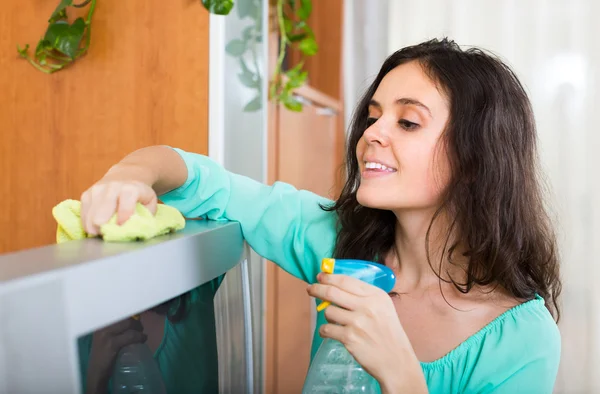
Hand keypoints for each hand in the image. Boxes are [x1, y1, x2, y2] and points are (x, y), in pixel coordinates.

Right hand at [81, 177, 156, 235]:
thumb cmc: (139, 193)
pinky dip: (88, 224)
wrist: (125, 175)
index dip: (123, 223)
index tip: (122, 230)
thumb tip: (137, 229)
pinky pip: (83, 215)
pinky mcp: (86, 195)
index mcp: (130, 189)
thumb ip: (147, 215)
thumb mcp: (150, 201)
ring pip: (90, 218)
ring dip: (96, 229)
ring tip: (104, 231)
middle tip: (110, 235)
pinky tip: (96, 226)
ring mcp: (96, 191)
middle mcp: (111, 188)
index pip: (124, 210)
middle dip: (104, 230)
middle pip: (101, 216)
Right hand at [85, 318, 146, 393]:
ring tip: (142, 334)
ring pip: (129, 324)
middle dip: (135, 321)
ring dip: (138, 329)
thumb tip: (131, 320)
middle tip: (140, 328)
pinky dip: (139, 337)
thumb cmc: (102, 355)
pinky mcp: (112, 343)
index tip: (137, 316)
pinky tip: (143, 339)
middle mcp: (101, 326)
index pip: (117, 312)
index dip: (129, 313)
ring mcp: (106, 334)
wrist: (96, 373)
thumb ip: (114, 329)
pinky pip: (131, 336)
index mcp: (100, 324)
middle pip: (124, 317)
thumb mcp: (105, 338)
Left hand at [307, 273, 426, 393]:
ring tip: (335, 320)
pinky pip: (326, 329)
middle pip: (332, 292)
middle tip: (310, 289)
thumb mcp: (383, 307)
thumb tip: (336, 286)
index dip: (329, 277)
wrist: (396, 361)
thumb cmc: (388, 333)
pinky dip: (325, 331)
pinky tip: (330, 332)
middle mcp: (367, 306)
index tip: (320, 277)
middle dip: (317, 289)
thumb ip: (364, 296)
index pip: (346, 280)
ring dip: (327, 314)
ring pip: (328, 311)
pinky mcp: (349, 338)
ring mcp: (357, 322)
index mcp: (376, 295)